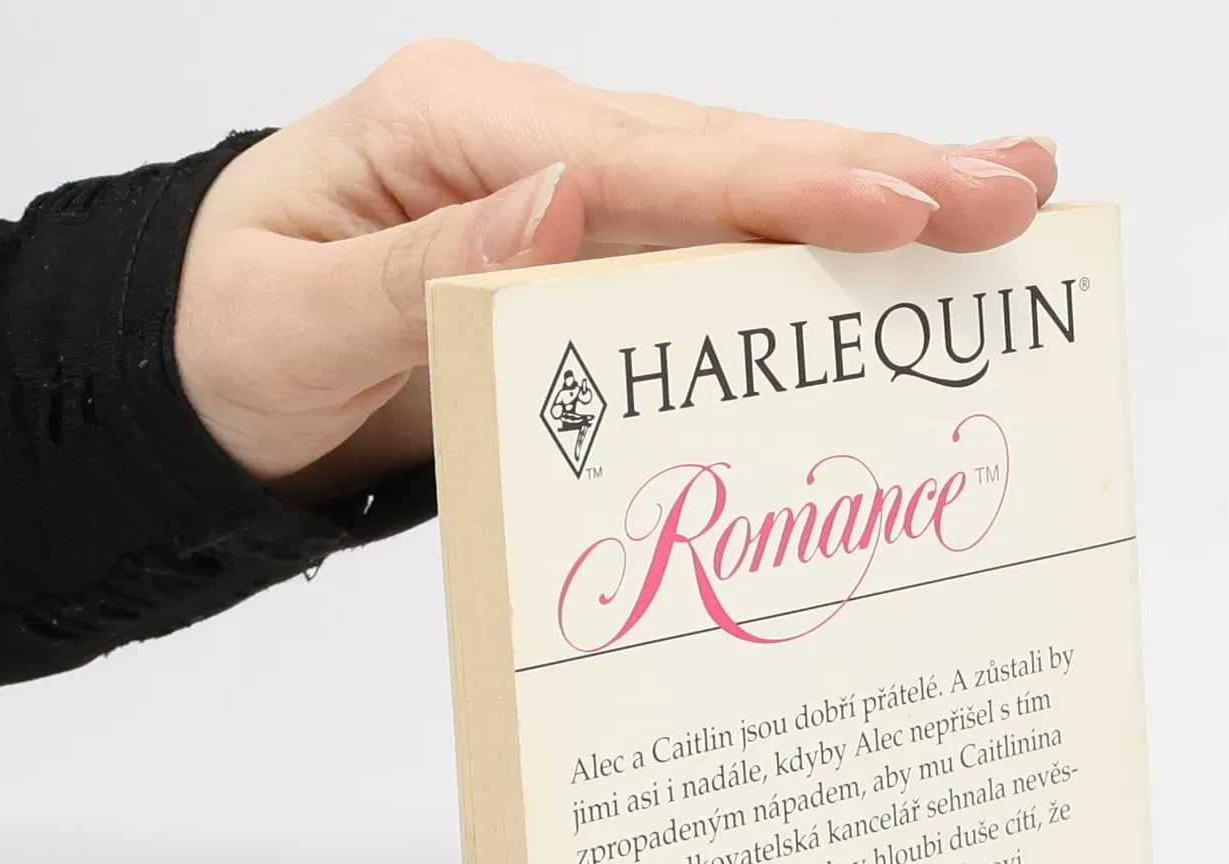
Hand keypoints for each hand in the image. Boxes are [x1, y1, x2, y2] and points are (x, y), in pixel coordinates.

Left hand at [172, 41, 1056, 499]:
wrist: (213, 369)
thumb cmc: (238, 341)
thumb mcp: (291, 318)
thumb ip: (422, 266)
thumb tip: (564, 202)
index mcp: (454, 130)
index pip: (642, 162)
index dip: (777, 192)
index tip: (897, 210)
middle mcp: (533, 141)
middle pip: (727, 155)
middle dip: (879, 174)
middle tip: (1016, 188)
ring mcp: (573, 189)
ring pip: (745, 189)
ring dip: (880, 195)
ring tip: (1011, 194)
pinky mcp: (596, 249)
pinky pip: (719, 245)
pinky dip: (818, 244)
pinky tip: (907, 236)